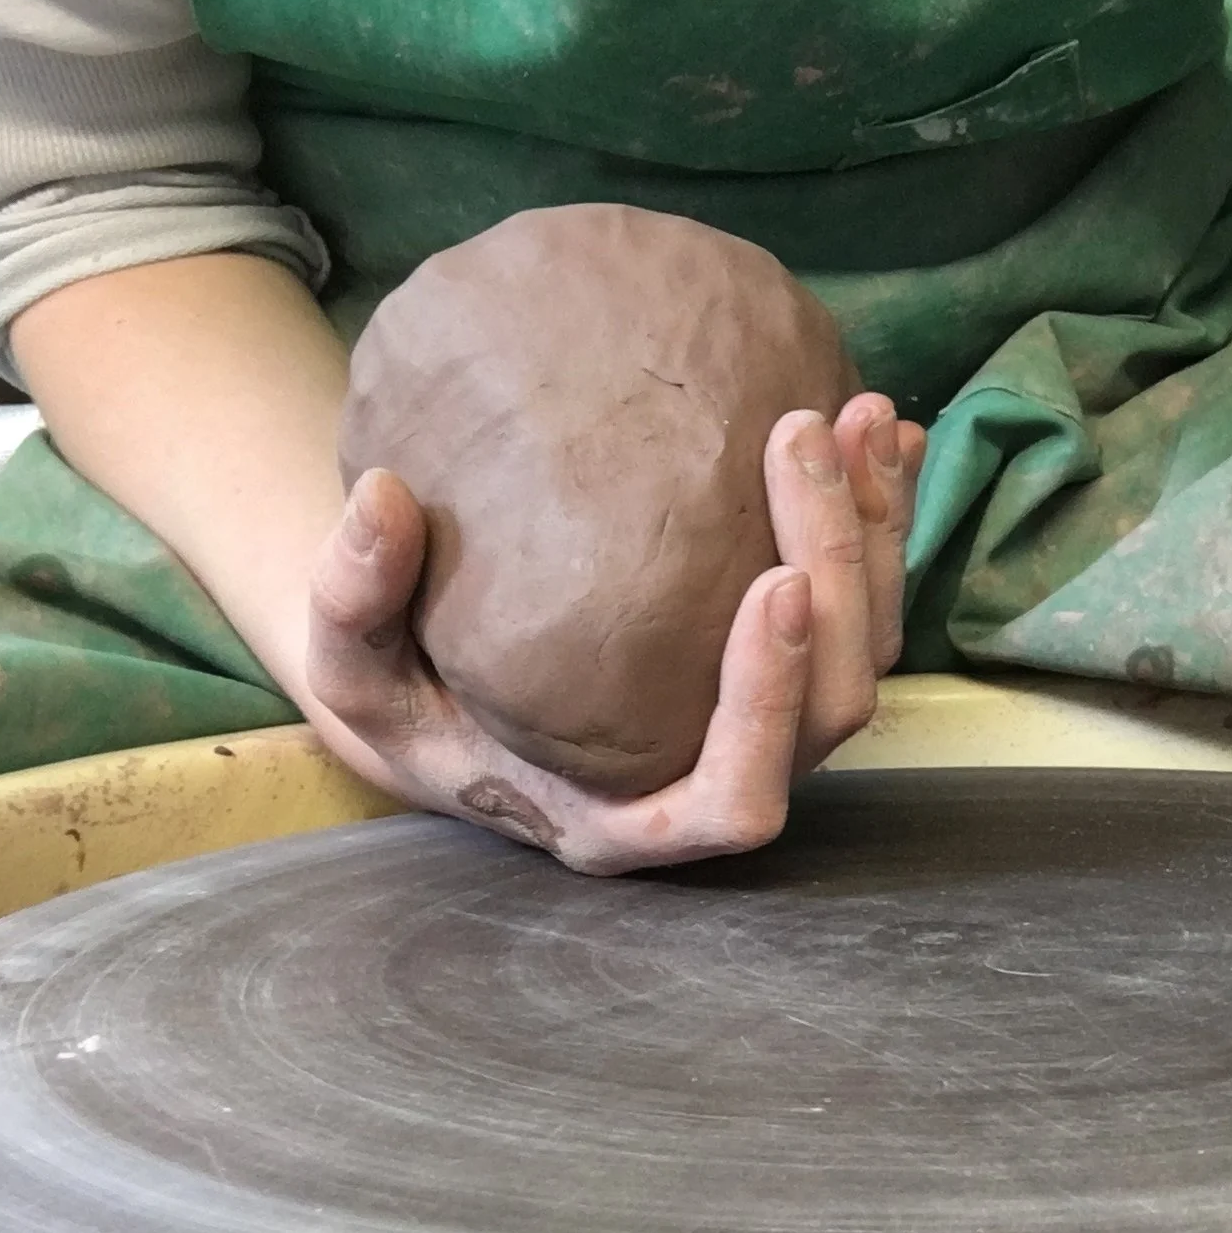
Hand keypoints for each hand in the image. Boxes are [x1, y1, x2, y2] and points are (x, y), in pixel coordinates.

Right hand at [304, 392, 923, 873]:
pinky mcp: (780, 660)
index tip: (776, 581)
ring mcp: (759, 721)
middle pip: (832, 711)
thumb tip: (379, 502)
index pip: (736, 801)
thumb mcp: (350, 667)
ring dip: (877, 537)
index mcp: (628, 817)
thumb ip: (352, 599)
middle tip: (803, 439)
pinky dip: (880, 518)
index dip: (773, 703)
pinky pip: (860, 601)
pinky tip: (880, 427)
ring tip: (858, 415)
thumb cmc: (404, 696)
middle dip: (840, 573)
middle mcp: (712, 781)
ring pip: (867, 654)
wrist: (445, 686)